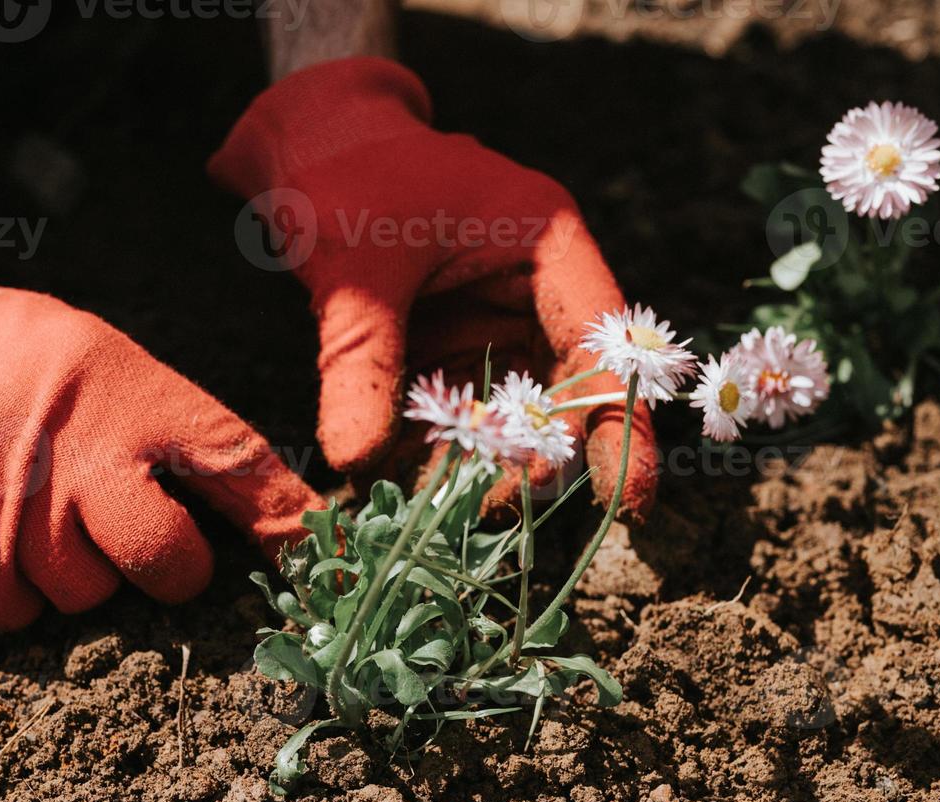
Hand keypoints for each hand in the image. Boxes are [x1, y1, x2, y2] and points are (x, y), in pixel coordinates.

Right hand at [0, 249, 322, 629]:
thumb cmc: (11, 359)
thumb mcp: (107, 362)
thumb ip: (180, 437)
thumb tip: (282, 517)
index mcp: (125, 401)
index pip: (237, 466)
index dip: (287, 524)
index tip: (322, 562)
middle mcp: (73, 463)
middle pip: (168, 567)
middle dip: (169, 568)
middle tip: (134, 533)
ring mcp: (2, 516)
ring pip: (83, 599)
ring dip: (74, 573)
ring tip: (37, 509)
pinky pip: (9, 614)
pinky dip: (8, 589)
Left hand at [209, 56, 657, 518]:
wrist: (308, 147)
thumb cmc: (344, 177)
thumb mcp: (353, 269)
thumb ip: (358, 362)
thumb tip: (354, 464)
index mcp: (548, 246)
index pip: (603, 345)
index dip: (619, 426)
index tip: (632, 503)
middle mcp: (537, 290)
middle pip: (563, 393)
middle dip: (529, 460)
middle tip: (481, 516)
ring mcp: (497, 323)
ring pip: (508, 416)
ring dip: (474, 466)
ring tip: (428, 512)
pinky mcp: (456, 347)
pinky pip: (458, 414)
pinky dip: (431, 452)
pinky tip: (394, 484)